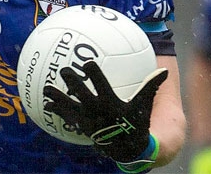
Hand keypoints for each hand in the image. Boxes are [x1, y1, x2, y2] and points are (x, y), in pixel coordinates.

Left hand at [43, 60, 167, 161]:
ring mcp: (88, 119)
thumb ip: (150, 87)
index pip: (102, 85)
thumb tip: (165, 70)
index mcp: (111, 103)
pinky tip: (46, 103)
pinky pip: (66, 117)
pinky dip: (57, 110)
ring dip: (57, 97)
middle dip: (72, 82)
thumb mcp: (143, 105)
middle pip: (81, 93)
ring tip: (45, 88)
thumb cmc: (136, 122)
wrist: (128, 148)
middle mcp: (97, 111)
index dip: (94, 74)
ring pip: (69, 106)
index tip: (87, 63)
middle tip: (63, 70)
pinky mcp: (82, 126)